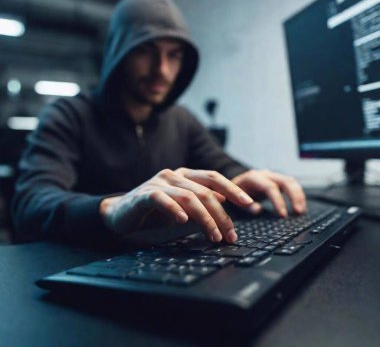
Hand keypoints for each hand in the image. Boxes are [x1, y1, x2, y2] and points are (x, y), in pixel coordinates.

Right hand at [100, 168, 255, 242]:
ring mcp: (159, 182)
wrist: (120, 212)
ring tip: (214, 236)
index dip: (233, 189)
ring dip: (205, 218)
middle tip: (230, 235)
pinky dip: (175, 210)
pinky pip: (163, 199)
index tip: (249, 204)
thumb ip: (200, 199)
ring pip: (189, 197)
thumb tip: (223, 200)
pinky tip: (183, 222)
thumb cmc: (154, 210)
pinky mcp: (145, 194)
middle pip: (205, 190)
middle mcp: (174, 174)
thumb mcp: (182, 205)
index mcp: (185, 175)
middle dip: (221, 214)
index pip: (214, 178)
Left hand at [232, 169, 306, 216]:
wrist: (230, 183)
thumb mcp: (234, 200)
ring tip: (301, 211)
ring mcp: (271, 176)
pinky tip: (300, 206)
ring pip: (291, 181)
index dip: (278, 201)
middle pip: (285, 181)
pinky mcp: (276, 180)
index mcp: (253, 177)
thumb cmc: (232, 193)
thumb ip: (245, 205)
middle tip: (298, 212)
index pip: (270, 187)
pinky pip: (291, 185)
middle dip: (294, 196)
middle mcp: (264, 174)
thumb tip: (258, 210)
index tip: (283, 216)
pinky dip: (297, 195)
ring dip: (298, 195)